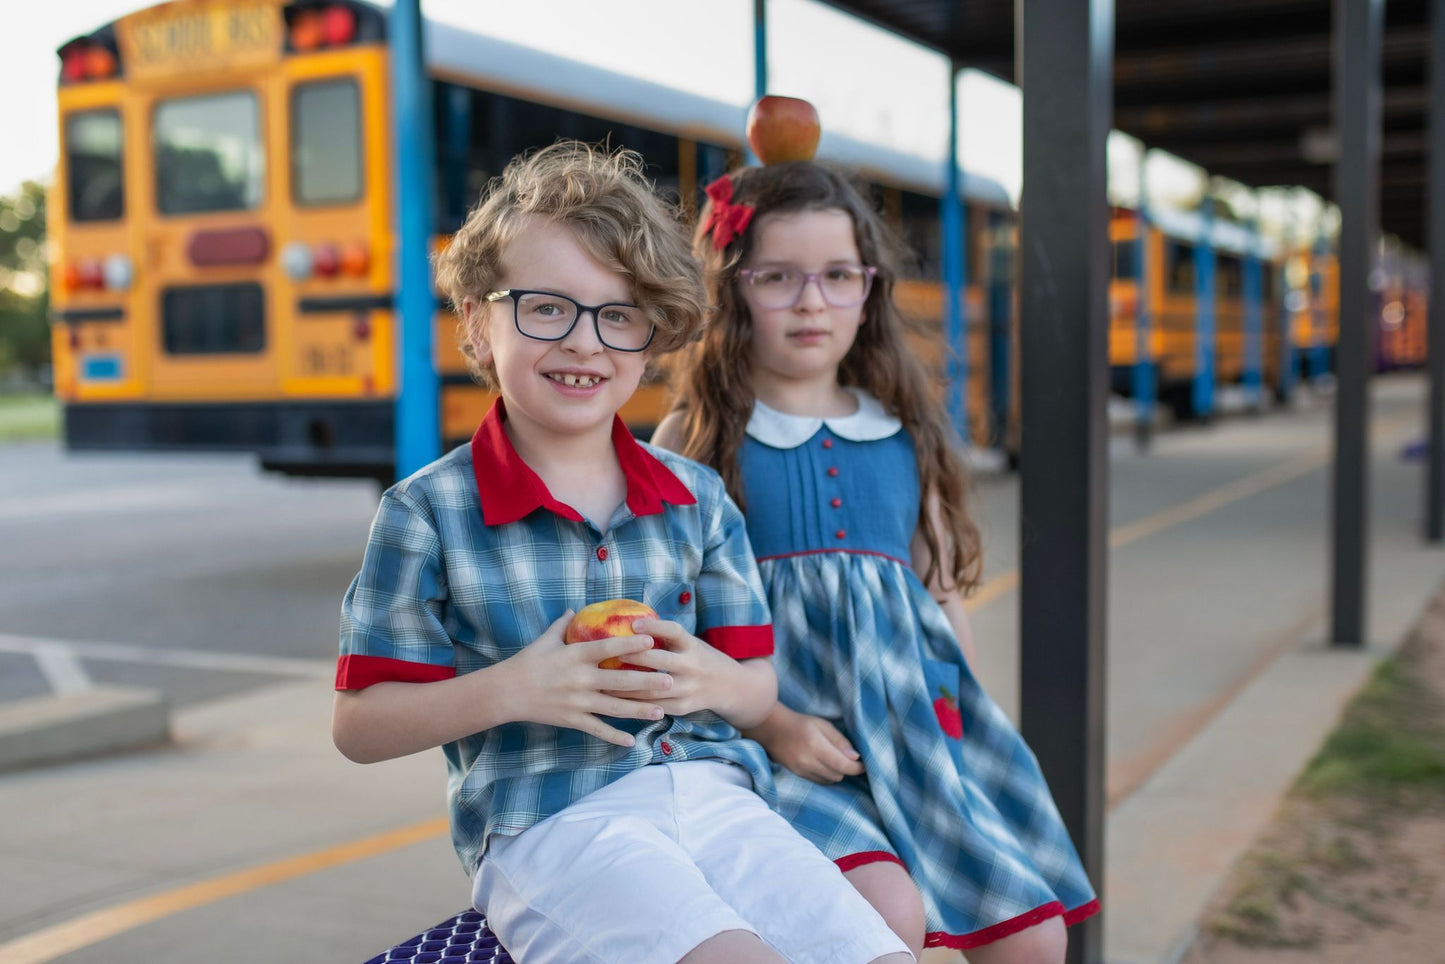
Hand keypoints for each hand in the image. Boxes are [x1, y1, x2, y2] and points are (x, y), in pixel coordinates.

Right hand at [495, 612, 675, 746]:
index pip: (608, 647)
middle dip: (647, 681)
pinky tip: (632, 741)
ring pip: (615, 707)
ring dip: (640, 709)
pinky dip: (615, 736)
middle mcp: (580, 679)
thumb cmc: (527, 662)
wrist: (506, 692)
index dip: (630, 644)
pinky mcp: (572, 719)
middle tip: (670, 680)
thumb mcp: (545, 640)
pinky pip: (597, 729)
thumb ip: (563, 625)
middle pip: (620, 681)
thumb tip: (575, 609)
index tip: (652, 640)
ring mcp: (578, 701)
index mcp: (575, 655)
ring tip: (662, 710)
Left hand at [620, 617, 742, 717]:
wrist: (730, 686)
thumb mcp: (691, 643)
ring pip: (653, 689)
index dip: (654, 626)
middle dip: (634, 658)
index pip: (673, 631)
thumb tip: (629, 623)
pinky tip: (616, 701)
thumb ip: (667, 637)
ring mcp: (688, 688)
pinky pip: (654, 707)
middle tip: (609, 655)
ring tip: (603, 681)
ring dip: (626, 686)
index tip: (632, 624)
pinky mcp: (683, 707)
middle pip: (660, 661)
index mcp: (692, 645)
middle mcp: (692, 666)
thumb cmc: (700, 658)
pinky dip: (635, 703)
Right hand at [753, 706, 862, 783]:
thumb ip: (839, 741)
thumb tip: (856, 757)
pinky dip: (826, 775)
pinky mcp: (798, 775)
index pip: (843, 765)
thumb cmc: (800, 723)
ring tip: (835, 760)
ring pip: (829, 780)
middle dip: (847, 769)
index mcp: (816, 745)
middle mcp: (808, 761)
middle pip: (838, 775)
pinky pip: (819, 781)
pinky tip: (825, 765)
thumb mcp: (823, 725)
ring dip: (837, 773)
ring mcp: (801, 770)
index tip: (865, 765)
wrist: (772, 729)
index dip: (857, 768)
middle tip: (849, 758)